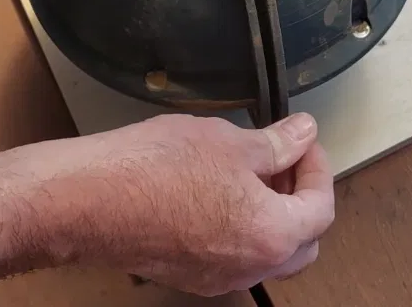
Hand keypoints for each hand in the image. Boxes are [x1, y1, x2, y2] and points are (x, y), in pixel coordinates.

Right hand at [0, 113, 333, 295]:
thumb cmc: (162, 166)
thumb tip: (305, 132)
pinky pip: (233, 255)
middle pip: (302, 240)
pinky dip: (241, 225)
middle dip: (300, 196)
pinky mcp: (187, 274)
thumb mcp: (230, 142)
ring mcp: (216, 278)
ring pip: (268, 252)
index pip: (321, 208)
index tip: (302, 139)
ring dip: (272, 212)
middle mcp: (250, 268)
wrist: (90, 199)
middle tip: (282, 158)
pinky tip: (217, 189)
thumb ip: (278, 143)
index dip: (318, 166)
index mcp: (272, 236)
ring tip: (249, 168)